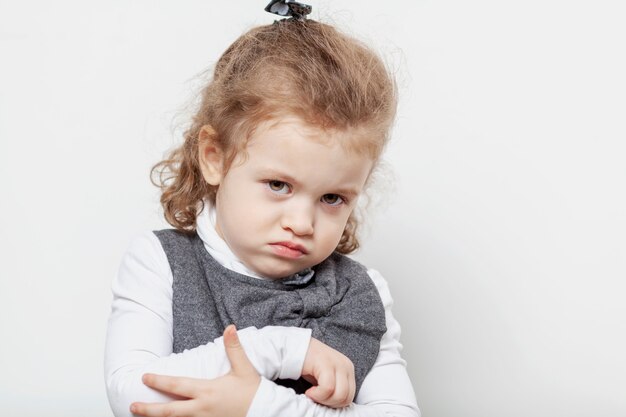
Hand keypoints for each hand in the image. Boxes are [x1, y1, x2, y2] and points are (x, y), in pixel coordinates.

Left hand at [130, 325, 260, 416]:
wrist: (266, 413)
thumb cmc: (253, 392)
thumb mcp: (244, 368)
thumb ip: (234, 347)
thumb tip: (230, 328)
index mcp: (207, 391)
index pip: (177, 386)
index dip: (159, 382)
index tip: (145, 377)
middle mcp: (202, 409)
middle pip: (169, 411)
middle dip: (148, 410)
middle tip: (132, 406)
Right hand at [301, 338, 355, 407]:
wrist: (296, 348)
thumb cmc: (309, 365)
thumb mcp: (326, 378)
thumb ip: (335, 389)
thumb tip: (335, 405)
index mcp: (348, 370)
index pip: (350, 396)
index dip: (334, 404)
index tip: (322, 400)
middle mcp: (346, 366)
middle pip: (346, 398)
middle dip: (329, 403)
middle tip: (316, 398)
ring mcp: (338, 364)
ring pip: (339, 395)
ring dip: (323, 399)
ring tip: (311, 394)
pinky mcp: (327, 364)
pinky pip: (328, 388)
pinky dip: (317, 395)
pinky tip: (308, 391)